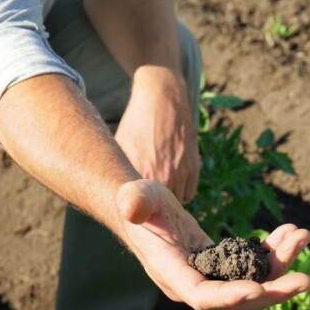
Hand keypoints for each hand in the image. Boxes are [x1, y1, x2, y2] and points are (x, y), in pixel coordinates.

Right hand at [114, 180, 309, 309]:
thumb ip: (134, 201)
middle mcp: (195, 284)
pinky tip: (291, 232)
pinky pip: (255, 266)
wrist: (146, 210)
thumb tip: (132, 207)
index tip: (259, 289)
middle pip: (239, 300)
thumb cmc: (139, 203)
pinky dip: (274, 251)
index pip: (203, 295)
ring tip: (303, 235)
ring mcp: (213, 277)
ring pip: (255, 281)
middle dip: (274, 292)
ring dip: (282, 264)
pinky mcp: (225, 266)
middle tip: (307, 281)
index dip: (230, 295)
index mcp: (173, 274)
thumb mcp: (135, 197)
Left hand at [115, 68, 200, 202]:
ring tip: (159, 193)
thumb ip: (120, 173)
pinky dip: (181, 191)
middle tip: (146, 203)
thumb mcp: (120, 147)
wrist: (162, 100)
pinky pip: (188, 194)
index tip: (132, 207)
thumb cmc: (136, 123)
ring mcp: (180, 172)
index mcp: (139, 173)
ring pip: (175, 203)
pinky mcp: (193, 167)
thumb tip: (116, 194)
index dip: (135, 208)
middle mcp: (162, 176)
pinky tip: (172, 182)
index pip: (138, 206)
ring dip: (168, 200)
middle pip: (158, 209)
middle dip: (152, 207)